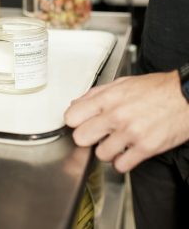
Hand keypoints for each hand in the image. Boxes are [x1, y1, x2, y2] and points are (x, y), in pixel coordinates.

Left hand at [64, 71, 188, 172]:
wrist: (185, 97)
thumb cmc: (156, 89)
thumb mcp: (123, 83)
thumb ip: (96, 94)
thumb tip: (77, 104)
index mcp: (109, 98)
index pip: (72, 117)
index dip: (74, 121)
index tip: (79, 123)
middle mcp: (117, 116)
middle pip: (81, 138)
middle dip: (87, 137)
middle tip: (96, 134)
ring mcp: (130, 133)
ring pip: (100, 154)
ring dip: (106, 150)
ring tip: (115, 142)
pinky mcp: (145, 148)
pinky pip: (120, 166)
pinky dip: (121, 162)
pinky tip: (126, 152)